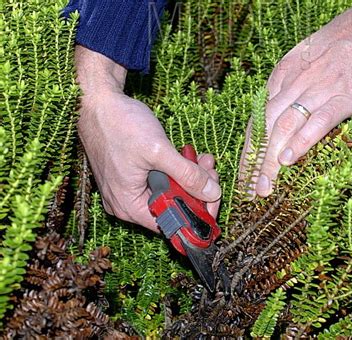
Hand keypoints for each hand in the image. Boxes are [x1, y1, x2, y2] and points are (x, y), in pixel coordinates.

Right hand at [75, 46, 220, 229]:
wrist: (96, 102)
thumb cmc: (120, 124)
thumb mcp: (159, 151)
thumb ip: (187, 175)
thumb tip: (212, 193)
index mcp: (130, 206)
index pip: (172, 224)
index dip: (198, 213)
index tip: (214, 196)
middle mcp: (127, 204)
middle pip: (173, 207)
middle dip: (196, 189)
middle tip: (210, 169)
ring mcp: (128, 190)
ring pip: (169, 192)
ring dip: (189, 177)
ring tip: (201, 158)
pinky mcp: (132, 177)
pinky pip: (160, 181)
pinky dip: (176, 170)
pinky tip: (188, 155)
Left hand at [242, 0, 351, 196]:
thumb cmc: (346, 44)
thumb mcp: (307, 60)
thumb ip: (291, 86)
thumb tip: (280, 113)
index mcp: (283, 76)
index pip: (258, 119)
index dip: (249, 149)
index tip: (245, 174)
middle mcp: (295, 84)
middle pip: (266, 127)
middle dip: (255, 162)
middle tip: (251, 190)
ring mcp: (319, 90)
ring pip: (285, 127)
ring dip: (271, 159)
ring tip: (265, 185)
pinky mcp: (344, 96)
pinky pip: (318, 121)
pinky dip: (302, 141)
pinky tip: (290, 159)